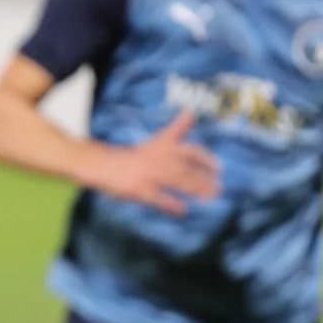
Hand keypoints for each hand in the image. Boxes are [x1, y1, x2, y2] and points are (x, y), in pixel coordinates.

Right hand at [84, 110, 219, 215]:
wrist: (103, 164)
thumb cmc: (136, 156)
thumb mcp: (158, 140)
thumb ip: (177, 127)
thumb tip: (191, 111)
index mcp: (163, 146)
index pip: (190, 150)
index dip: (206, 158)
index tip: (219, 168)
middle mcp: (158, 158)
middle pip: (187, 167)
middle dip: (204, 178)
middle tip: (218, 188)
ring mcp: (148, 173)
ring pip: (177, 181)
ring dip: (195, 189)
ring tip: (208, 198)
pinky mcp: (139, 188)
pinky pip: (159, 198)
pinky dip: (172, 204)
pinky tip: (182, 210)